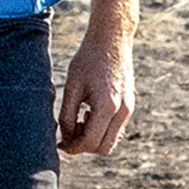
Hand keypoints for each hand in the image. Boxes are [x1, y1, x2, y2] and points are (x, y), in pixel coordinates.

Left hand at [58, 27, 133, 154]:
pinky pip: (115, 129)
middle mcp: (123, 112)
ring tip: (77, 118)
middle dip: (83, 145)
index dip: (73, 147)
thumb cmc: (87, 60)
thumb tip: (65, 139)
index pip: (91, 142)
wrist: (111, 41)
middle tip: (67, 131)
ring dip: (92, 137)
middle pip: (103, 147)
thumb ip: (67, 115)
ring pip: (111, 140)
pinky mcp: (129, 106)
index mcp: (107, 107)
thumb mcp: (72, 87)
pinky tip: (87, 112)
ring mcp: (129, 109)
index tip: (59, 144)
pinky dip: (101, 129)